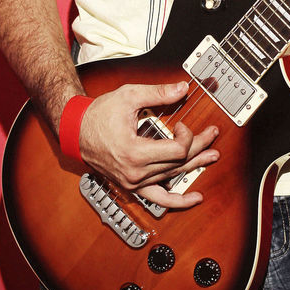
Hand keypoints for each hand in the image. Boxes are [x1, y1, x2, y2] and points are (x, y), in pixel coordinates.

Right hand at [78, 81, 219, 209]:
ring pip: (173, 177)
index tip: (180, 123)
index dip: (187, 136)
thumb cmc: (99, 114)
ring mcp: (134, 182)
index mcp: (134, 153)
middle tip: (212, 134)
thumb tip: (182, 88)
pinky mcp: (133, 185)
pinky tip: (193, 199)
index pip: (177, 151)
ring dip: (195, 166)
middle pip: (179, 163)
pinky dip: (178, 201)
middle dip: (199, 146)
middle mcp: (135, 173)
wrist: (77, 131)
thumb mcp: (129, 96)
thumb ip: (158, 93)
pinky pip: (159, 199)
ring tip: (212, 156)